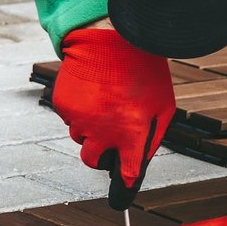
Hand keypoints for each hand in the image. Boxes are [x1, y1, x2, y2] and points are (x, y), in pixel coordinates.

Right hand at [52, 24, 174, 186]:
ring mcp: (79, 119)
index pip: (128, 173)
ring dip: (90, 127)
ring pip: (80, 136)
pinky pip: (69, 116)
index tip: (124, 188)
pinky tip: (91, 88)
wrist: (110, 37)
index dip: (126, 184)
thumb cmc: (142, 70)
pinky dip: (78, 108)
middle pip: (92, 161)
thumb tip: (142, 157)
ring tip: (103, 101)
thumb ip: (153, 135)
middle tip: (109, 140)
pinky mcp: (63, 104)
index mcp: (130, 134)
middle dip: (100, 155)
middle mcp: (102, 132)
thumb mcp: (163, 105)